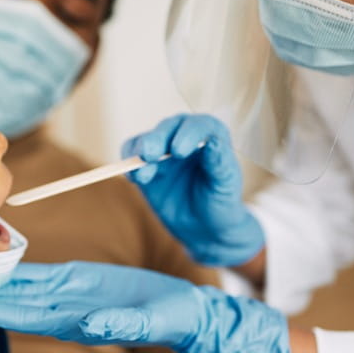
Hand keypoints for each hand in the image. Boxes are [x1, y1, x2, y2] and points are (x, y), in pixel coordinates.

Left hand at [0, 262, 289, 352]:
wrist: (191, 316)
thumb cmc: (176, 320)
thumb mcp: (154, 320)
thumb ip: (123, 323)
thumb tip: (89, 326)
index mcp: (75, 320)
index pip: (19, 314)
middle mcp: (62, 311)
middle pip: (5, 302)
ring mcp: (68, 296)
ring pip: (14, 288)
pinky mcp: (77, 281)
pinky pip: (35, 275)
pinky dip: (8, 270)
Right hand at [121, 113, 264, 266]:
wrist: (204, 225)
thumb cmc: (221, 201)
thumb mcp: (225, 183)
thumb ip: (219, 161)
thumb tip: (213, 141)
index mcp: (210, 135)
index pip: (199, 126)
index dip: (188, 135)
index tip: (179, 151)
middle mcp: (184, 135)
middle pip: (168, 128)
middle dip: (157, 140)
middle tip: (150, 155)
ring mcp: (163, 149)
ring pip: (146, 140)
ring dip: (139, 154)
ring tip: (142, 175)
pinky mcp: (145, 164)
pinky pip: (131, 155)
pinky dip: (128, 164)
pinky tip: (133, 178)